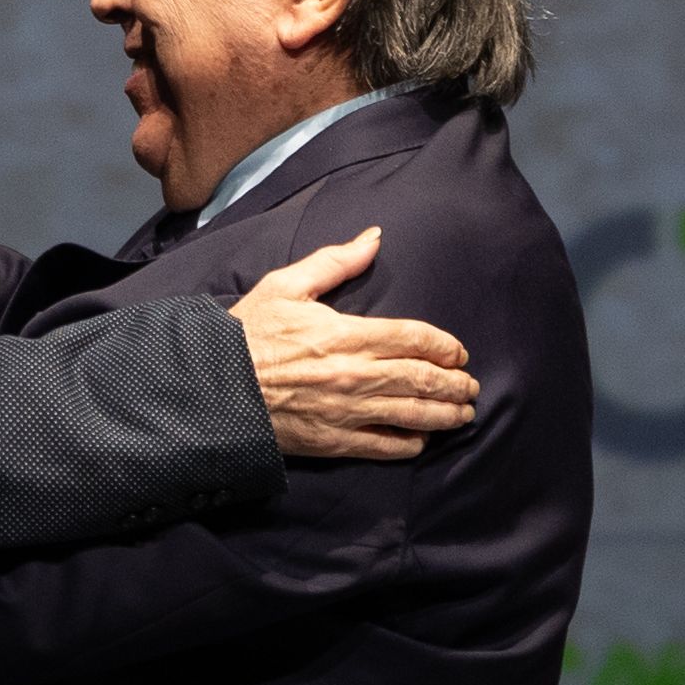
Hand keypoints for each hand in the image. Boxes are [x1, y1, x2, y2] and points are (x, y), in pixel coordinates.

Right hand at [229, 228, 478, 460]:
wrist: (213, 387)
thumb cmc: (248, 334)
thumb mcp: (285, 286)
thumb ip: (334, 262)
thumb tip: (373, 238)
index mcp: (345, 334)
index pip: (413, 338)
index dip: (444, 345)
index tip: (458, 352)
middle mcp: (354, 375)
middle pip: (422, 379)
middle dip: (455, 383)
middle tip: (471, 385)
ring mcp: (346, 412)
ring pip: (412, 415)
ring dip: (445, 415)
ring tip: (462, 412)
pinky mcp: (333, 442)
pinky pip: (384, 446)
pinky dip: (410, 444)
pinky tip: (421, 439)